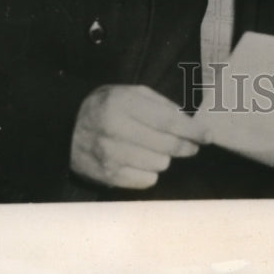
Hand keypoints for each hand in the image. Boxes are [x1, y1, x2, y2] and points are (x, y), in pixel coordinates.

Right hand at [70, 84, 209, 188]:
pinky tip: (140, 161)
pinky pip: (146, 181)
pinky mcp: (107, 177)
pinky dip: (149, 172)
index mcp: (122, 104)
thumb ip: (159, 103)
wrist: (66, 128)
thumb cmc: (105, 107)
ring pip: (159, 165)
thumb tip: (186, 119)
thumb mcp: (129, 93)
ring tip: (154, 149)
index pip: (167, 120)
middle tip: (191, 145)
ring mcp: (110, 156)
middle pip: (166, 145)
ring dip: (164, 158)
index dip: (191, 130)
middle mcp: (115, 130)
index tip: (207, 135)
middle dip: (185, 146)